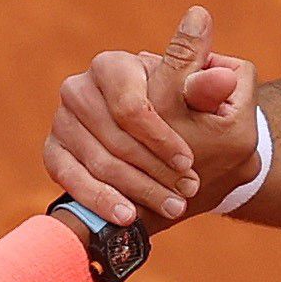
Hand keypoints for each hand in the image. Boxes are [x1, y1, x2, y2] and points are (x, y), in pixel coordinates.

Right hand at [43, 6, 259, 229]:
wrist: (153, 139)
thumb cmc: (178, 111)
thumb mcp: (198, 98)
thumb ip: (208, 87)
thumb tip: (226, 77)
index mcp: (111, 66)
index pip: (131, 107)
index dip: (160, 138)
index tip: (188, 162)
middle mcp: (78, 89)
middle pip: (114, 138)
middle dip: (153, 170)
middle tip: (186, 191)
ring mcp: (62, 122)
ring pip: (97, 162)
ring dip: (137, 189)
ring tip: (171, 206)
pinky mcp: (54, 152)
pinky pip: (69, 179)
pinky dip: (99, 199)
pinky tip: (128, 215)